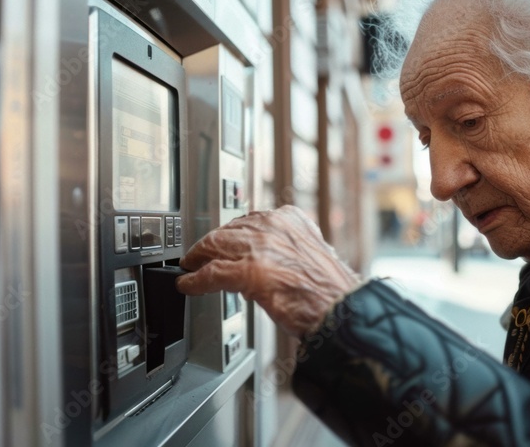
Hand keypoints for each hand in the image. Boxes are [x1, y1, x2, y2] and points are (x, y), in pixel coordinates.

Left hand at [176, 205, 360, 336]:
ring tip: (190, 267)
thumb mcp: (309, 255)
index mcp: (290, 219)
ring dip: (198, 259)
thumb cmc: (330, 290)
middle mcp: (273, 226)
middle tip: (198, 255)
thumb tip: (264, 260)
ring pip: (215, 247)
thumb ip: (285, 249)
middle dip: (210, 245)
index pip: (249, 220)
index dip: (231, 233)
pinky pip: (211, 274)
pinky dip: (196, 281)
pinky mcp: (248, 272)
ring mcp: (259, 248)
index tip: (223, 239)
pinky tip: (188, 285)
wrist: (341, 309)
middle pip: (227, 231)